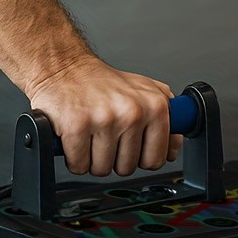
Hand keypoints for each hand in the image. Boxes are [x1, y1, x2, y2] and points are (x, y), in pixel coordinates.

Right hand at [29, 55, 183, 176]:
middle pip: (127, 168)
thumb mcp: (144, 90)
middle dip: (113, 158)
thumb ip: (165, 116)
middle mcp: (133, 111)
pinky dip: (73, 157)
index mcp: (154, 105)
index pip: (156, 158)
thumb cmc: (102, 82)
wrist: (64, 67)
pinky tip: (75, 136)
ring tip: (91, 132)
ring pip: (102, 169)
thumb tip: (172, 149)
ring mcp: (106, 119)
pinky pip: (79, 166)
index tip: (131, 145)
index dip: (140, 157)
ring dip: (92, 158)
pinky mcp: (78, 127)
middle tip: (105, 134)